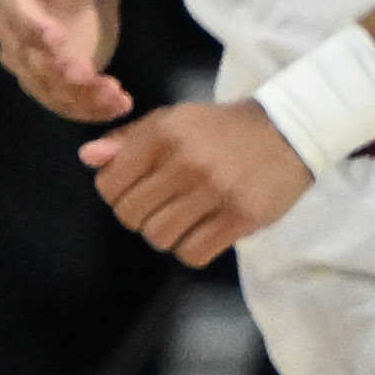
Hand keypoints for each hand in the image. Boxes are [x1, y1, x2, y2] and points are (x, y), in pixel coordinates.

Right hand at [0, 0, 129, 121]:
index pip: (20, 18)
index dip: (36, 30)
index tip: (58, 40)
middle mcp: (13, 37)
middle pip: (33, 61)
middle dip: (60, 72)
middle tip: (88, 76)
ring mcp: (30, 64)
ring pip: (50, 89)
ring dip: (81, 98)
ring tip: (117, 97)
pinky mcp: (51, 82)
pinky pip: (65, 102)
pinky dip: (90, 109)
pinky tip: (120, 106)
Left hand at [82, 98, 313, 263]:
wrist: (287, 130)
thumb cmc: (220, 129)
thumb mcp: (172, 121)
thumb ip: (127, 140)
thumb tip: (88, 157)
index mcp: (164, 134)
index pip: (109, 184)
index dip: (116, 194)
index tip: (136, 190)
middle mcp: (186, 161)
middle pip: (131, 216)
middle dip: (139, 216)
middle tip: (161, 206)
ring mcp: (215, 190)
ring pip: (159, 237)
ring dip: (166, 234)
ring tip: (183, 218)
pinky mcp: (241, 216)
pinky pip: (193, 253)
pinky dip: (191, 248)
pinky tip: (203, 231)